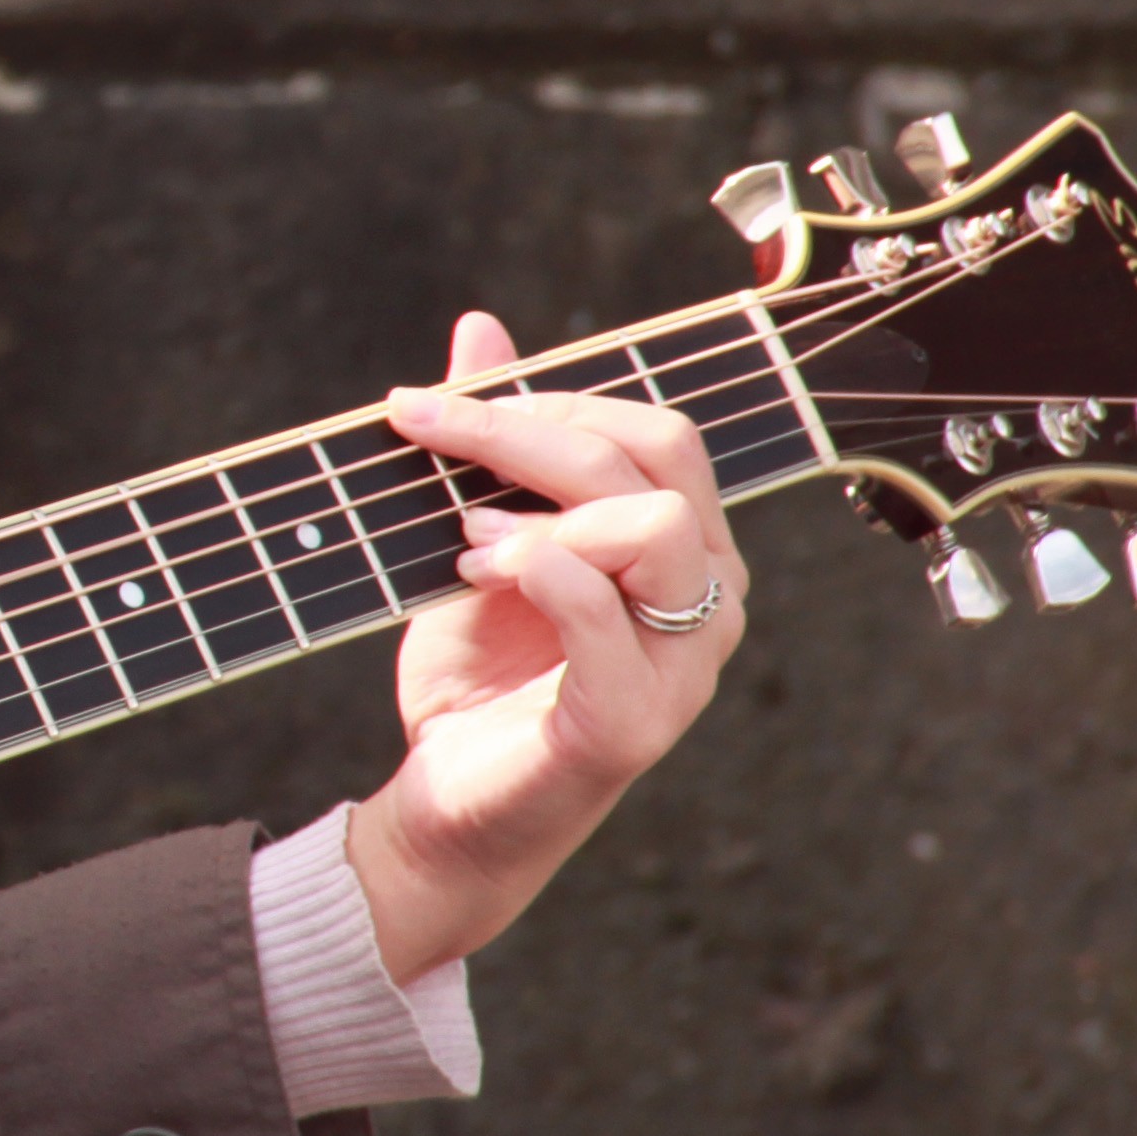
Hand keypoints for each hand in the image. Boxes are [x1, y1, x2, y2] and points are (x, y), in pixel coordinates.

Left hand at [352, 309, 745, 980]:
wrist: (443, 804)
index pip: (658, 436)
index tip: (437, 402)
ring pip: (655, 529)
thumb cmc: (474, 672)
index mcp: (684, 553)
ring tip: (463, 531)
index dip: (552, 399)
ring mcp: (680, 667)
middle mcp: (707, 603)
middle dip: (535, 429)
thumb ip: (489, 444)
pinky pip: (608, 620)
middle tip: (430, 434)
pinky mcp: (632, 724)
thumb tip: (479, 330)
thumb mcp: (472, 539)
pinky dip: (539, 573)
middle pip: (658, 463)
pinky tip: (477, 568)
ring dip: (543, 506)